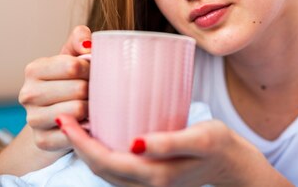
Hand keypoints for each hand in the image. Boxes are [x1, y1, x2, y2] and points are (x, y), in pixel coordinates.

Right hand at [18, 25, 92, 151]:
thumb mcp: (73, 55)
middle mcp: (27, 94)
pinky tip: (87, 123)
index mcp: (34, 69)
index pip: (73, 66)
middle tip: (97, 91)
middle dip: (94, 90)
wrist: (59, 117)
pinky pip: (74, 134)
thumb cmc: (70, 80)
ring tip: (93, 106)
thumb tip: (88, 45)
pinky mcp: (42, 141)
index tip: (95, 72)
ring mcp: (33, 120)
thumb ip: (80, 39)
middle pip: (78, 89)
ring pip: (77, 111)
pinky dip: (86, 129)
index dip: (92, 68)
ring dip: (92, 109)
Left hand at [56, 114, 290, 186]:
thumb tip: (135, 143)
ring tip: (76, 125)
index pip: (105, 162)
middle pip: (99, 168)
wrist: (234, 164)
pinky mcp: (151, 177)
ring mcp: (148, 184)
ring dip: (87, 151)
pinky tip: (101, 135)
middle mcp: (146, 185)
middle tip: (63, 117)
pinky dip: (102, 154)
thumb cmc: (219, 145)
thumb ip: (168, 142)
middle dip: (77, 145)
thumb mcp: (200, 138)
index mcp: (153, 176)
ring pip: (106, 172)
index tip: (66, 120)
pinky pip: (117, 169)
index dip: (81, 143)